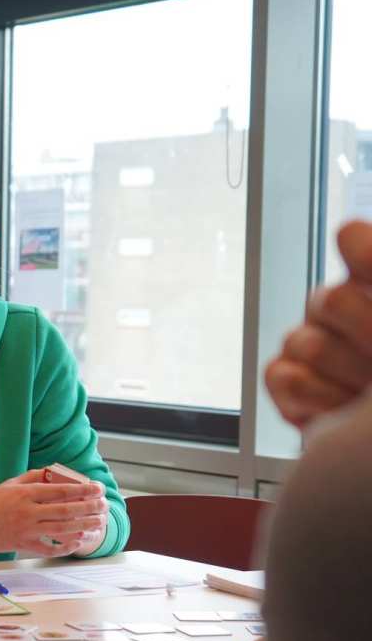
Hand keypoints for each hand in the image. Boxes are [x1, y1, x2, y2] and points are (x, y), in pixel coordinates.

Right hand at [0, 468, 108, 558]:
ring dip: (84, 525)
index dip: (83, 489)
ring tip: (99, 523)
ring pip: (62, 529)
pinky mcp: (23, 545)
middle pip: (66, 510)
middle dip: (89, 507)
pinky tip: (79, 541)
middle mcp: (27, 512)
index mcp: (25, 493)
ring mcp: (26, 530)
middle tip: (104, 505)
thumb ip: (33, 477)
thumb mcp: (9, 484)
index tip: (98, 488)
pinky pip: (50, 548)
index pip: (60, 490)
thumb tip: (56, 473)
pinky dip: (66, 546)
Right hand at [265, 220, 371, 426]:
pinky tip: (341, 410)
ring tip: (368, 397)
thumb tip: (348, 230)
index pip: (354, 242)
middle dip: (360, 335)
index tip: (368, 273)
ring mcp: (316, 347)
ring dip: (340, 376)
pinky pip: (279, 374)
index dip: (364, 258)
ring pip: (302, 341)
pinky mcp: (289, 383)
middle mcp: (350, 312)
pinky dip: (312, 398)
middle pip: (325, 300)